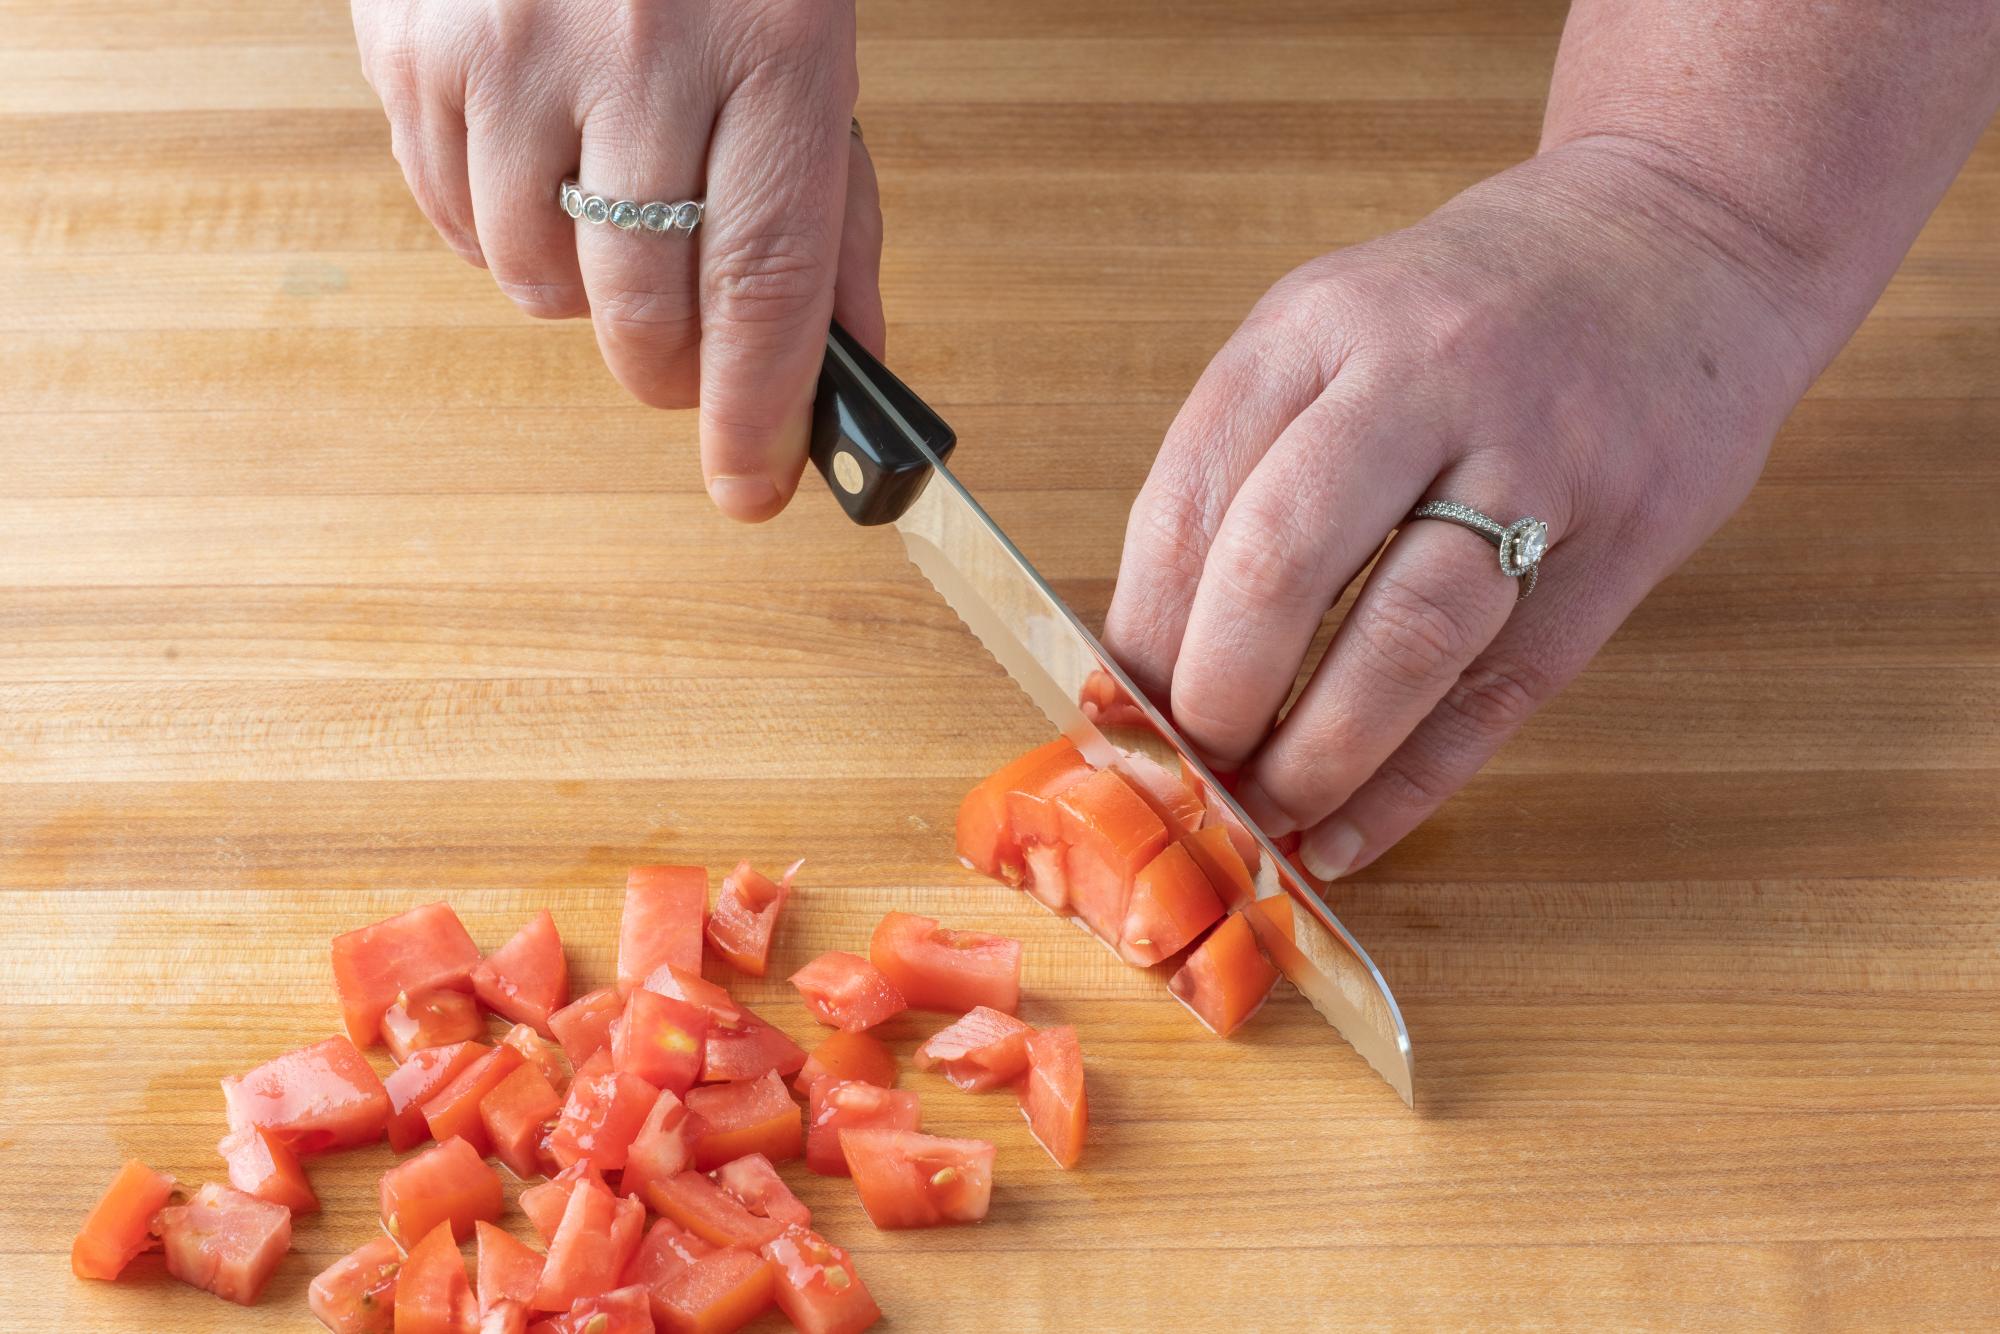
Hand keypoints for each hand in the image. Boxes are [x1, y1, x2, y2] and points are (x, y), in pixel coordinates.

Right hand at [350, 0, 877, 519]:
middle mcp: (636, 48)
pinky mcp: (412, 48)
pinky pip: (454, 225)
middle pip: (645, 306)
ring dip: (587, 299)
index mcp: (771, 47)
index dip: (758, 411)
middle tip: (691, 366)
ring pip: (541, 283)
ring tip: (613, 222)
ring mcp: (509, 46)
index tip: (754, 489)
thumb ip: (831, 212)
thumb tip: (842, 363)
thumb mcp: (811, 53)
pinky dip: (504, 242)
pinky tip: (542, 180)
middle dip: (675, 373)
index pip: (765, 285)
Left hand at [1103, 140, 1817, 879]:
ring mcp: (1535, 457)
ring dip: (1319, 754)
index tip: (1115, 711)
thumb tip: (1151, 649)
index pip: (1191, 500)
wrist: (1685, 235)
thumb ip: (1250, 463)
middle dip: (1216, 696)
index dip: (1141, 630)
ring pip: (1406, 636)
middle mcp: (1420, 378)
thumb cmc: (1473, 309)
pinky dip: (1414, 780)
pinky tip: (1350, 835)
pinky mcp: (1623, 536)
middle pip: (1282, 564)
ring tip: (1269, 815)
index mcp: (1317, 327)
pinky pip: (1501, 686)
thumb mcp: (1335, 329)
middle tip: (1191, 768)